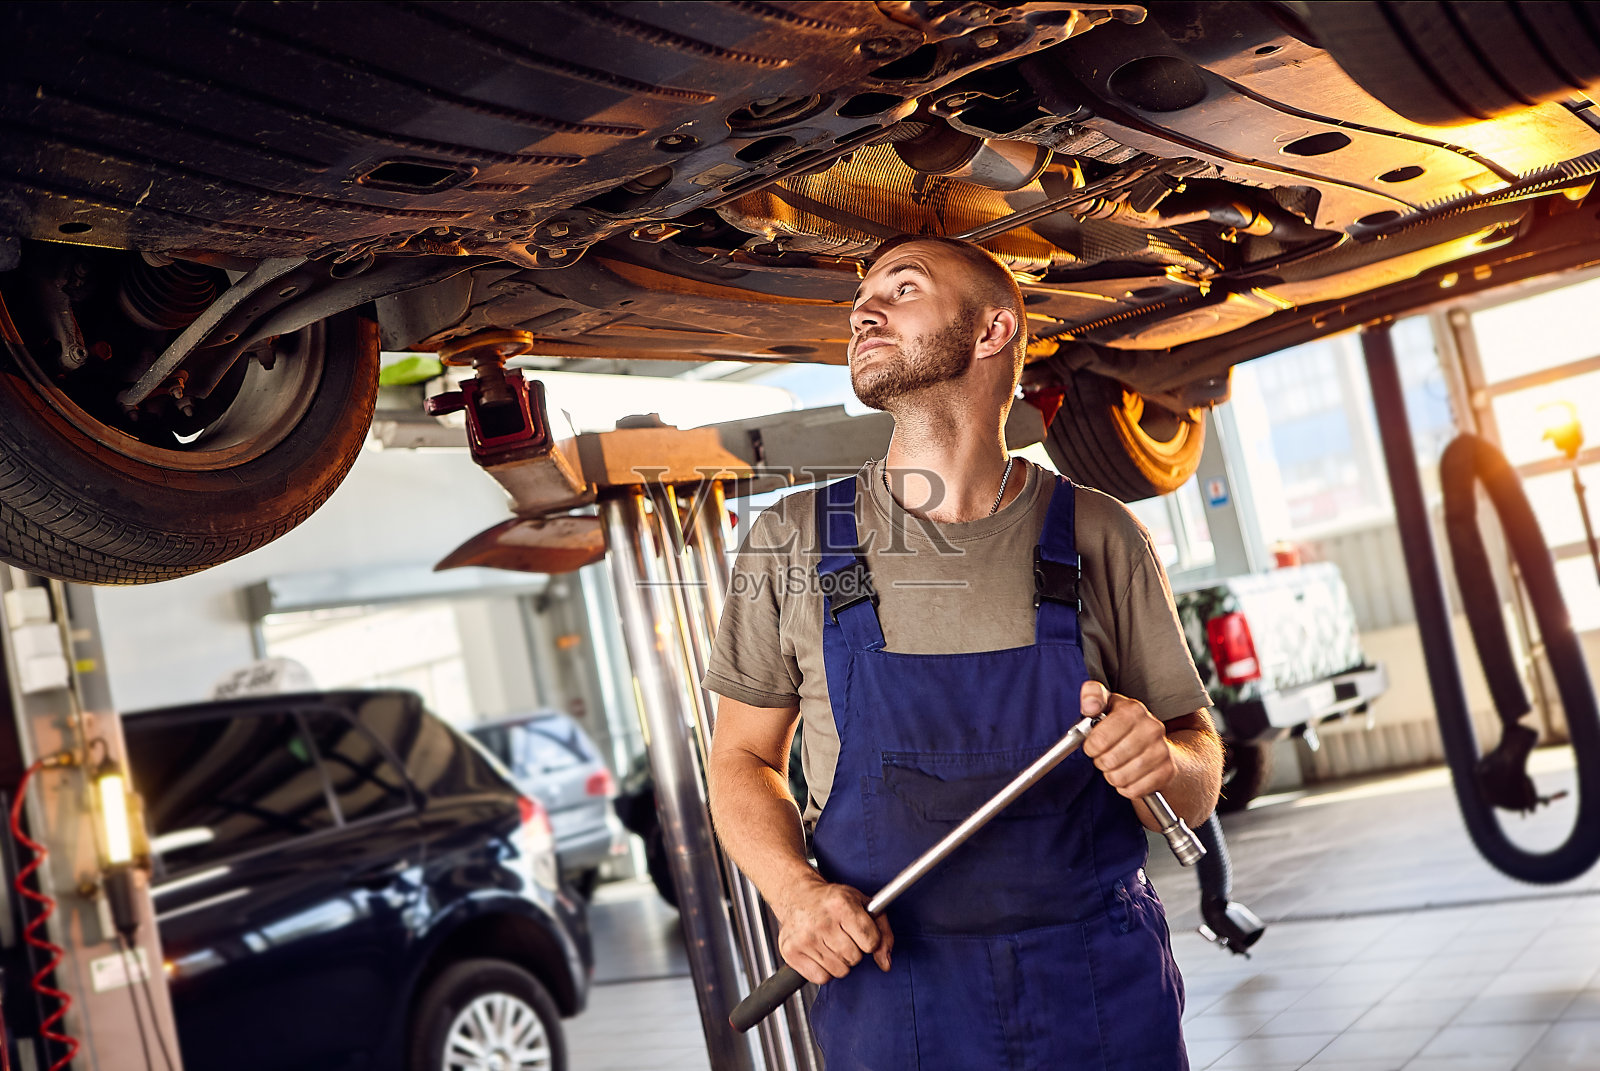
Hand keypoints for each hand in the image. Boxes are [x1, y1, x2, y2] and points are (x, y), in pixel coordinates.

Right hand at [773, 878, 892, 984]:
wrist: (797, 895)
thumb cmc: (832, 901)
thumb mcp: (863, 905)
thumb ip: (883, 933)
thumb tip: (885, 964)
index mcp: (842, 904)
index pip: (871, 942)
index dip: (869, 940)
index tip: (860, 932)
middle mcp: (822, 921)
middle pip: (855, 958)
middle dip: (853, 950)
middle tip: (842, 936)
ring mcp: (804, 938)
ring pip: (840, 971)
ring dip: (839, 961)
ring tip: (830, 943)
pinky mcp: (791, 952)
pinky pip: (821, 978)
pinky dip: (824, 970)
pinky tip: (819, 952)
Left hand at [1080, 681, 1176, 799]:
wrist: (1157, 742)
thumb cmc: (1124, 724)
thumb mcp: (1107, 704)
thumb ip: (1092, 696)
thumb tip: (1089, 706)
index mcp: (1134, 710)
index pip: (1100, 738)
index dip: (1091, 746)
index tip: (1092, 746)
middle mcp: (1152, 728)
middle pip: (1109, 760)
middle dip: (1100, 762)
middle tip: (1104, 757)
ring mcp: (1162, 750)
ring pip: (1120, 778)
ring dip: (1112, 776)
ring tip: (1115, 766)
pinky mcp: (1167, 771)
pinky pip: (1134, 790)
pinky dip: (1126, 788)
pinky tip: (1128, 776)